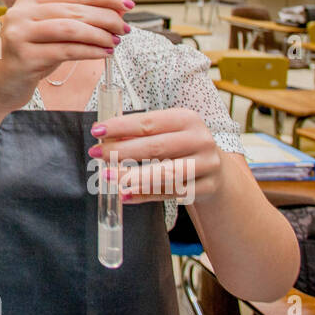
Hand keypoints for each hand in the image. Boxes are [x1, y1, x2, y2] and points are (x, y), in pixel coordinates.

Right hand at [0, 0, 133, 108]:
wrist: (0, 83)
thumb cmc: (30, 55)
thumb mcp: (50, 31)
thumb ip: (75, 19)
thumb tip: (115, 12)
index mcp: (29, 0)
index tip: (127, 3)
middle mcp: (21, 13)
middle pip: (73, 10)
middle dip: (106, 17)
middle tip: (124, 27)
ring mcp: (20, 34)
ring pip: (70, 28)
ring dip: (99, 34)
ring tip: (115, 40)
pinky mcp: (24, 57)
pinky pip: (65, 51)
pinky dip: (89, 51)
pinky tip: (103, 53)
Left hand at [89, 108, 222, 204]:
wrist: (217, 171)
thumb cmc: (181, 148)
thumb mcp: (166, 134)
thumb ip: (139, 135)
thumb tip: (104, 138)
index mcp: (187, 119)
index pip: (149, 122)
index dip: (121, 127)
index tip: (97, 131)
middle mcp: (200, 140)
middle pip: (156, 148)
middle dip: (122, 151)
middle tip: (97, 154)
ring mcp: (206, 165)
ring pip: (165, 173)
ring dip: (132, 176)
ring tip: (108, 176)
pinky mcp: (207, 187)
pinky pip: (171, 193)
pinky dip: (145, 195)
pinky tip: (125, 195)